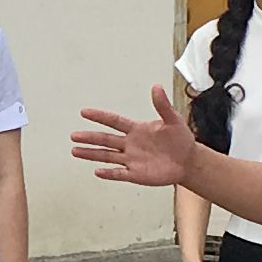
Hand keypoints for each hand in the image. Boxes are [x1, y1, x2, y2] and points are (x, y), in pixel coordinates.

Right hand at [73, 86, 201, 188]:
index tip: (84, 112)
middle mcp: (130, 144)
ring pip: (107, 156)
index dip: (99, 117)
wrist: (188, 160)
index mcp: (136, 129)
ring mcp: (131, 160)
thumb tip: (156, 87)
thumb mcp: (173, 120)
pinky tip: (97, 172)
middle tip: (73, 136)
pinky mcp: (136, 174)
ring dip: (91, 154)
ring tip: (75, 151)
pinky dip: (109, 173)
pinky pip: (119, 174)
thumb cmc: (180, 139)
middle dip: (89, 138)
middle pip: (105, 140)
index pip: (114, 121)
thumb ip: (163, 105)